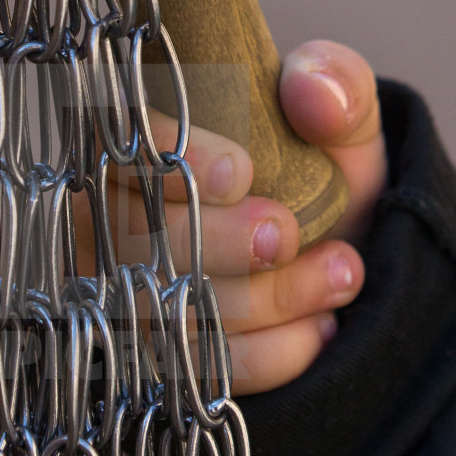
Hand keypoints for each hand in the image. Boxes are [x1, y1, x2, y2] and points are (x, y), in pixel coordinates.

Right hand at [75, 40, 387, 396]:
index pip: (113, 146)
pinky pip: (199, 371)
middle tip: (288, 233)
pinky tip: (320, 327)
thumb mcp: (342, 123)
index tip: (236, 173)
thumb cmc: (319, 177)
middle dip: (221, 242)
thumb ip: (338, 84)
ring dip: (265, 299)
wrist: (341, 255)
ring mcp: (130, 295)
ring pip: (167, 311)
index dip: (161, 162)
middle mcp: (115, 221)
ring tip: (341, 273)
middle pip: (132, 238)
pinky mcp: (162, 360)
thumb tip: (310, 88)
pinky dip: (270, 353)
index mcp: (145, 144)